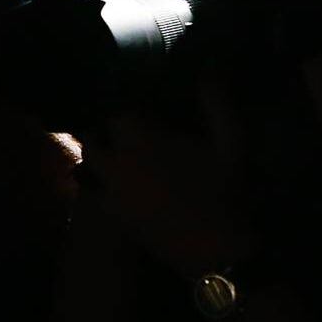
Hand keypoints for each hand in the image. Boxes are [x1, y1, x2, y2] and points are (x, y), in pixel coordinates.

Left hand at [85, 82, 256, 276]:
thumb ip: (217, 103)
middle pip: (94, 134)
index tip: (144, 106)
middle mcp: (117, 161)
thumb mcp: (232, 143)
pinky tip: (111, 181)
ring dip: (99, 153)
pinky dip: (95, 182)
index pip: (117, 109)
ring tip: (118, 152)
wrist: (214, 252)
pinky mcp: (113, 216)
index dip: (129, 105)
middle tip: (126, 128)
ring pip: (89, 162)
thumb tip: (209, 70)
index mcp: (142, 138)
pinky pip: (91, 192)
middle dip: (106, 128)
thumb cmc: (224, 193)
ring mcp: (111, 191)